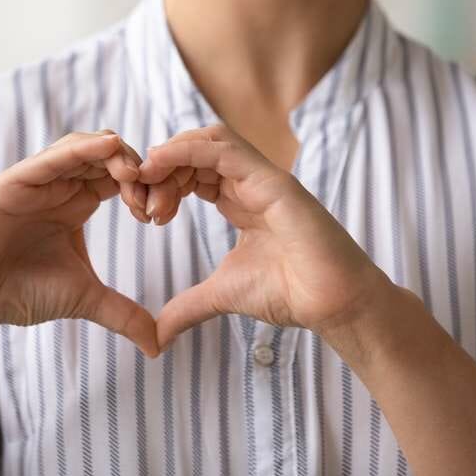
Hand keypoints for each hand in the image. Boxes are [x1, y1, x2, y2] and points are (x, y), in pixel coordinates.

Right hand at [0, 129, 159, 356]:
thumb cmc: (18, 293)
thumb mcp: (83, 298)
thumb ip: (122, 314)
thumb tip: (159, 346)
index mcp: (77, 202)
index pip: (120, 178)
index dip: (147, 187)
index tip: (161, 214)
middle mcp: (58, 185)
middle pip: (107, 157)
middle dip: (137, 169)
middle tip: (156, 195)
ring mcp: (35, 180)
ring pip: (82, 148)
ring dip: (115, 154)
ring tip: (137, 174)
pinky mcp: (11, 182)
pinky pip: (50, 158)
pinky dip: (80, 149)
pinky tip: (109, 148)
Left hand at [137, 124, 391, 351]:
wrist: (333, 304)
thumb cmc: (291, 294)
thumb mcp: (222, 294)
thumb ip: (188, 307)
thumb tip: (158, 335)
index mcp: (241, 200)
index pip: (194, 172)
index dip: (164, 183)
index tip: (144, 213)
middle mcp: (251, 183)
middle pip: (196, 151)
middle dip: (162, 170)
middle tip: (142, 202)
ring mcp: (263, 178)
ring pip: (209, 140)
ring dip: (171, 154)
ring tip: (146, 177)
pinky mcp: (272, 180)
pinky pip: (223, 149)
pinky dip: (186, 149)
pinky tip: (160, 164)